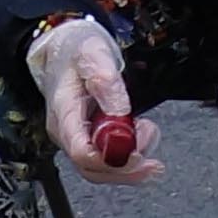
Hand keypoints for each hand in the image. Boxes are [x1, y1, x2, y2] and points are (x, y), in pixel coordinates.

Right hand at [27, 17, 154, 184]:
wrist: (66, 47)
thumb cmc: (75, 50)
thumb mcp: (92, 53)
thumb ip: (106, 80)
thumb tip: (119, 110)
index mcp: (64, 112)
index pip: (81, 152)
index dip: (111, 160)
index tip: (136, 154)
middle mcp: (67, 132)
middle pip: (93, 170)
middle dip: (127, 170)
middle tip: (153, 161)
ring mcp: (77, 137)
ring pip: (103, 169)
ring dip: (132, 164)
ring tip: (149, 135)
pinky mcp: (89, 138)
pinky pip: (109, 159)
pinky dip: (130, 156)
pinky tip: (143, 138)